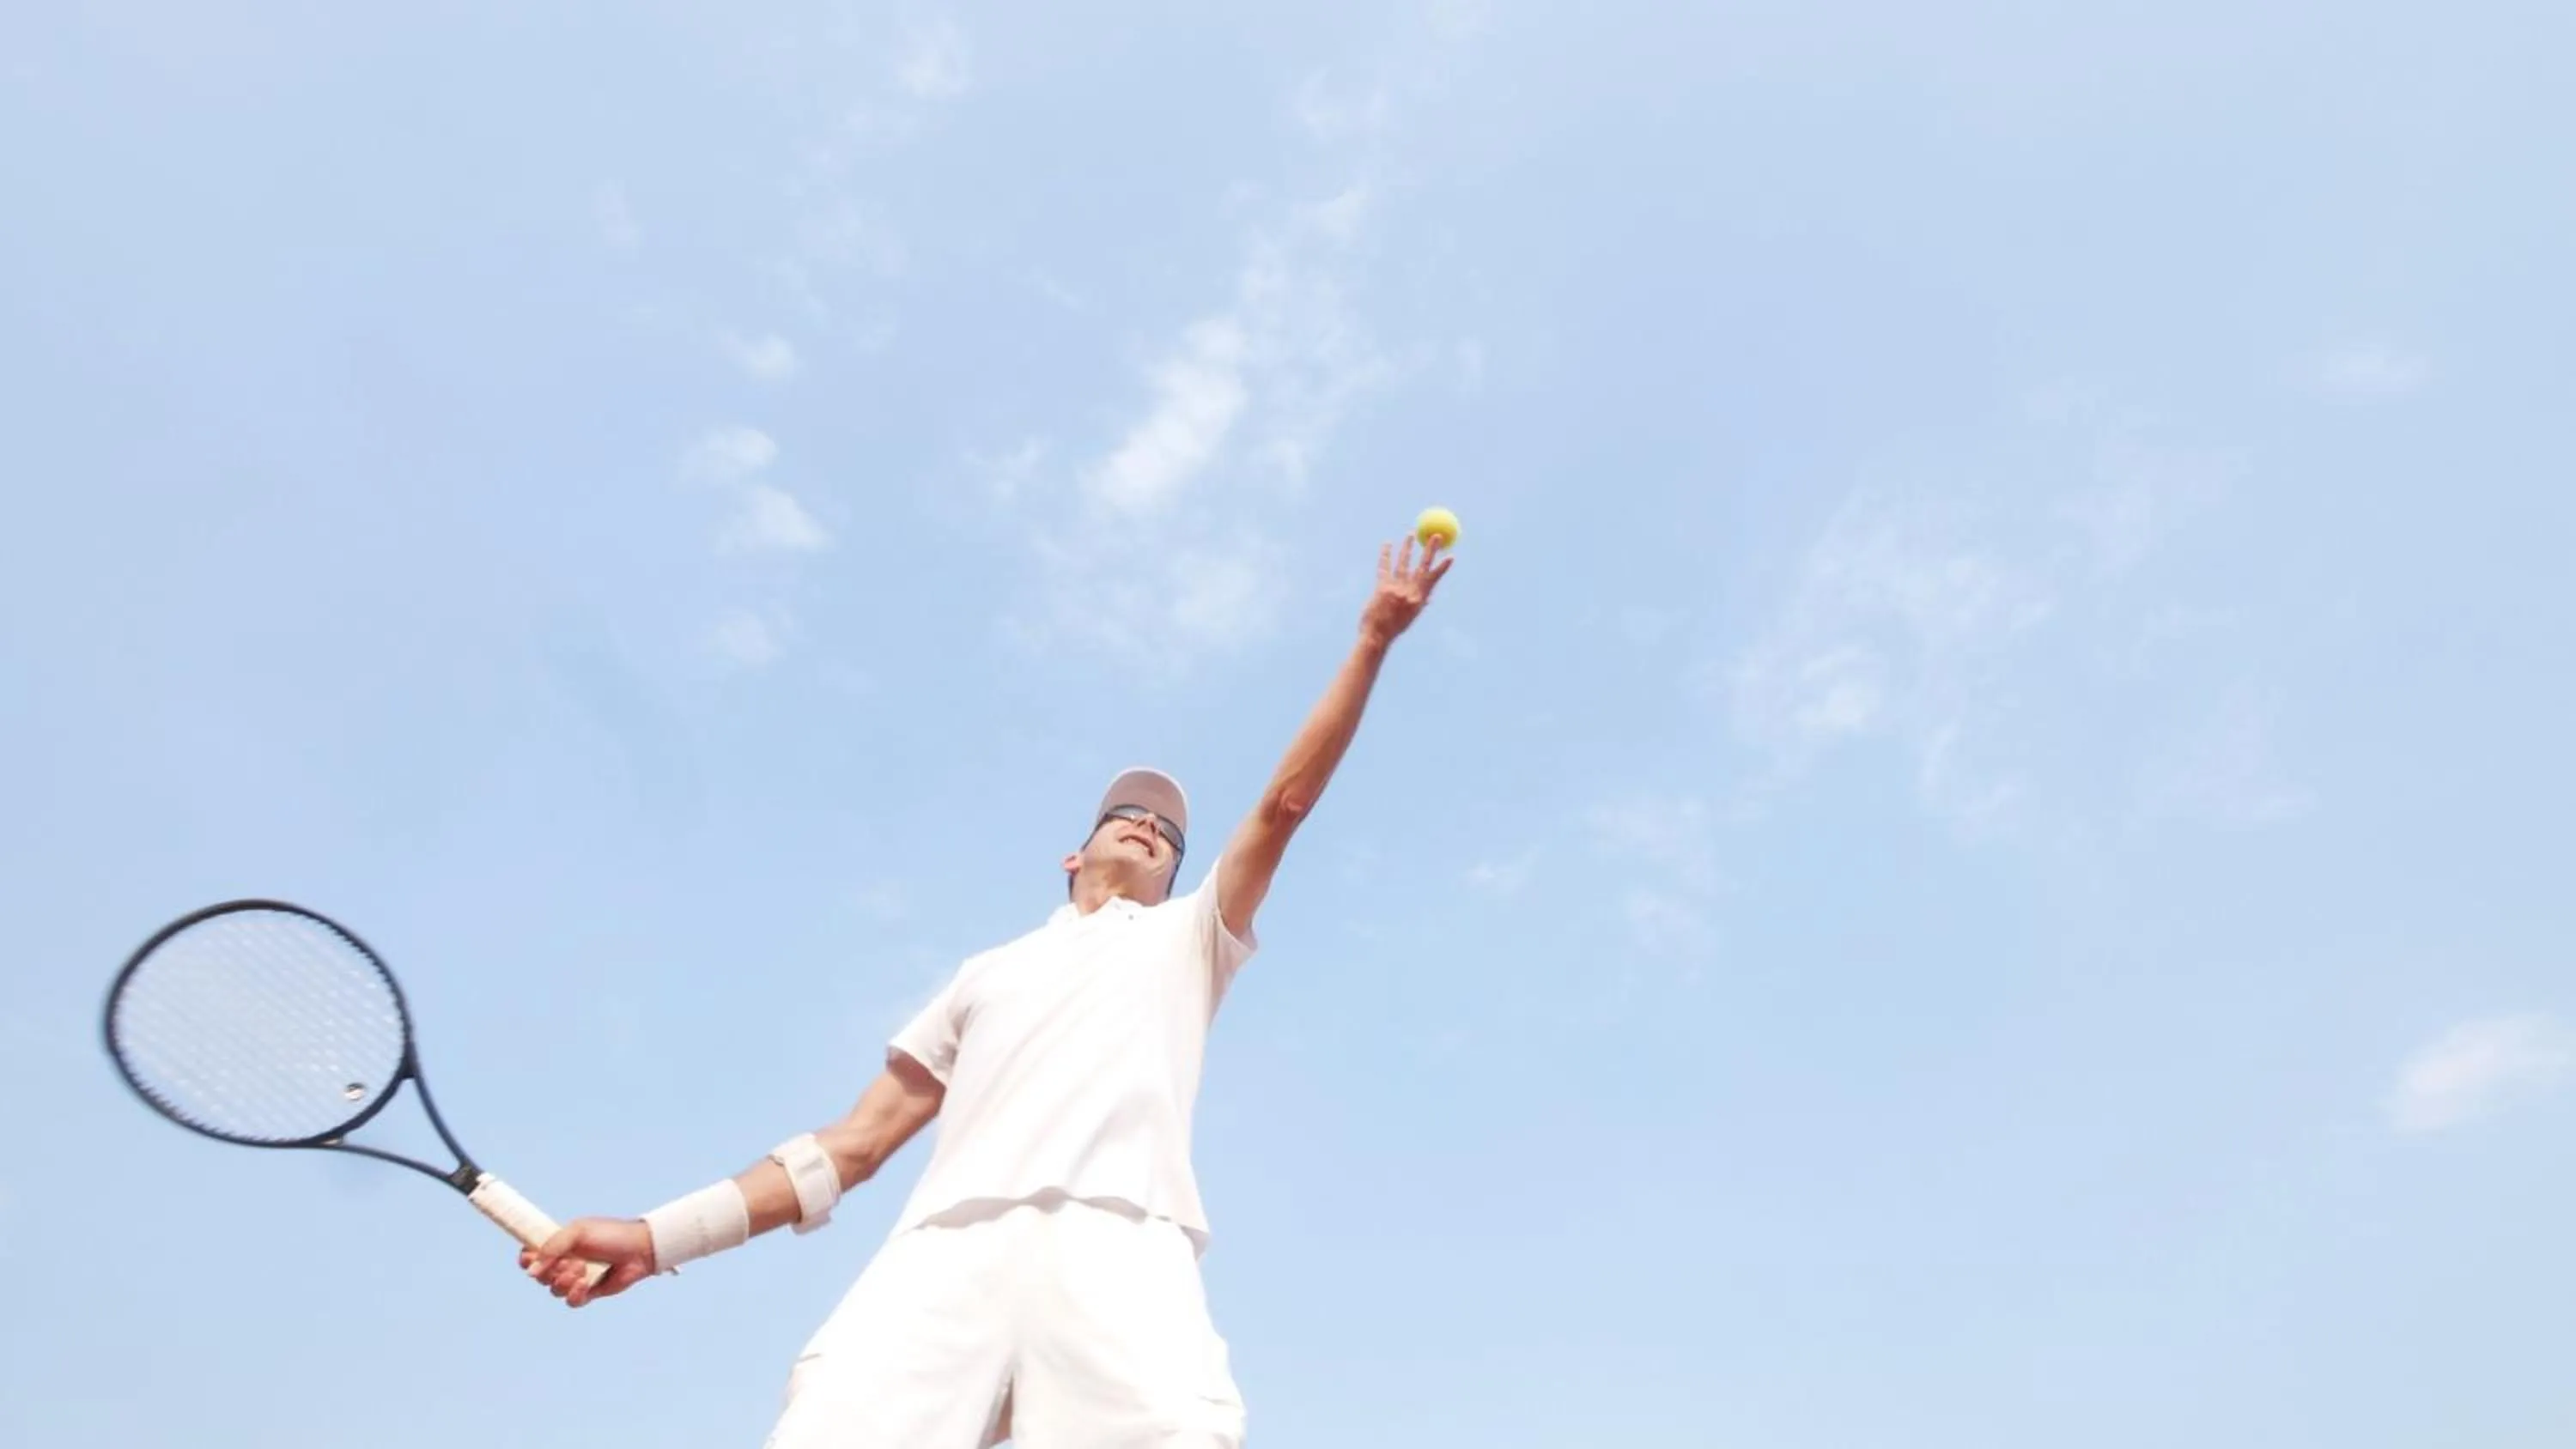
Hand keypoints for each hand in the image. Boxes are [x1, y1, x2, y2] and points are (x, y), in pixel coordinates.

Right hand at [519, 1216, 654, 1307]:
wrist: (639, 1249)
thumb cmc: (610, 1234)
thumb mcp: (578, 1232)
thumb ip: (552, 1248)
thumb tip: (530, 1271)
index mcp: (559, 1244)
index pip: (531, 1255)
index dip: (527, 1260)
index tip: (530, 1258)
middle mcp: (564, 1262)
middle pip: (540, 1276)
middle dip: (550, 1271)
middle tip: (569, 1260)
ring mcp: (575, 1278)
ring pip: (554, 1290)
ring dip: (565, 1281)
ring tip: (582, 1269)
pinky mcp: (588, 1293)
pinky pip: (571, 1301)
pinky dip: (575, 1294)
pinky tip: (586, 1284)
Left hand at [1359, 536, 1453, 647]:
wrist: (1377, 637)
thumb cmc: (1393, 628)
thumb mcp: (1411, 617)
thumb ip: (1419, 604)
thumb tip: (1429, 597)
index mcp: (1419, 600)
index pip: (1433, 579)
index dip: (1442, 567)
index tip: (1451, 556)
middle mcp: (1410, 592)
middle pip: (1422, 566)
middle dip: (1431, 550)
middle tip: (1436, 536)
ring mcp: (1396, 589)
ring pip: (1404, 563)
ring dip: (1408, 547)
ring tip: (1411, 534)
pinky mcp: (1382, 587)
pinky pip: (1385, 566)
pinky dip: (1386, 554)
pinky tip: (1387, 544)